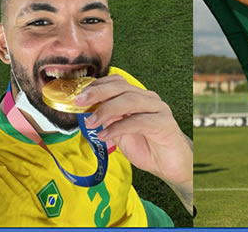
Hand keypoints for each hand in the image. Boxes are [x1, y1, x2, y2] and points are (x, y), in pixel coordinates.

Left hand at [74, 75, 192, 187]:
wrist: (171, 165)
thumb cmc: (147, 147)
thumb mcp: (120, 133)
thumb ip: (107, 121)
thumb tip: (86, 114)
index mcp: (138, 97)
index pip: (116, 82)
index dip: (96, 86)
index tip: (76, 95)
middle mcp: (149, 99)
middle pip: (122, 87)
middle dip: (98, 92)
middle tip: (79, 102)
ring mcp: (158, 110)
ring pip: (130, 100)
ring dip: (106, 110)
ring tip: (91, 123)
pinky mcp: (165, 124)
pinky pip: (139, 121)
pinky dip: (119, 127)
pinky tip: (105, 136)